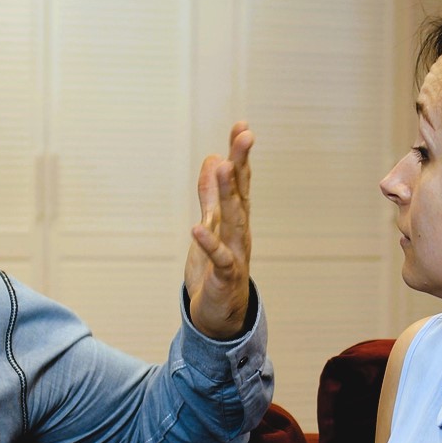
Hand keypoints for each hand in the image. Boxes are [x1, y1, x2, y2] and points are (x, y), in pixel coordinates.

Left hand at [184, 123, 254, 339]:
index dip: (240, 154)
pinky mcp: (224, 277)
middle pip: (241, 194)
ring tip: (225, 167)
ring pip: (233, 220)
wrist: (220, 316)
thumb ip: (211, 195)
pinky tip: (197, 229)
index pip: (240, 181)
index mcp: (236, 219)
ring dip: (229, 194)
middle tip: (244, 134)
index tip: (242, 126)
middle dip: (242, 163)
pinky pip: (218, 258)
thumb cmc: (216, 270)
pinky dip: (209, 244)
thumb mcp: (211, 226)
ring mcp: (235, 254)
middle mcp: (240, 232)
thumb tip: (214, 159)